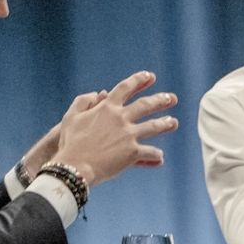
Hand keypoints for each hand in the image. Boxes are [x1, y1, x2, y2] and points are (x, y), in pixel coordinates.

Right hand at [50, 71, 178, 185]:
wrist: (74, 167)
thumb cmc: (70, 143)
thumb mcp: (70, 117)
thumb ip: (83, 102)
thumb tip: (97, 93)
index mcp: (107, 107)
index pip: (126, 88)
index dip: (139, 80)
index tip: (150, 76)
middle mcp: (120, 118)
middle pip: (146, 105)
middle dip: (160, 100)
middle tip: (172, 98)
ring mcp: (128, 135)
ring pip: (153, 126)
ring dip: (165, 124)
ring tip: (173, 122)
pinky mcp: (132, 153)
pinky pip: (150, 152)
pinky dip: (156, 155)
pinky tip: (160, 157)